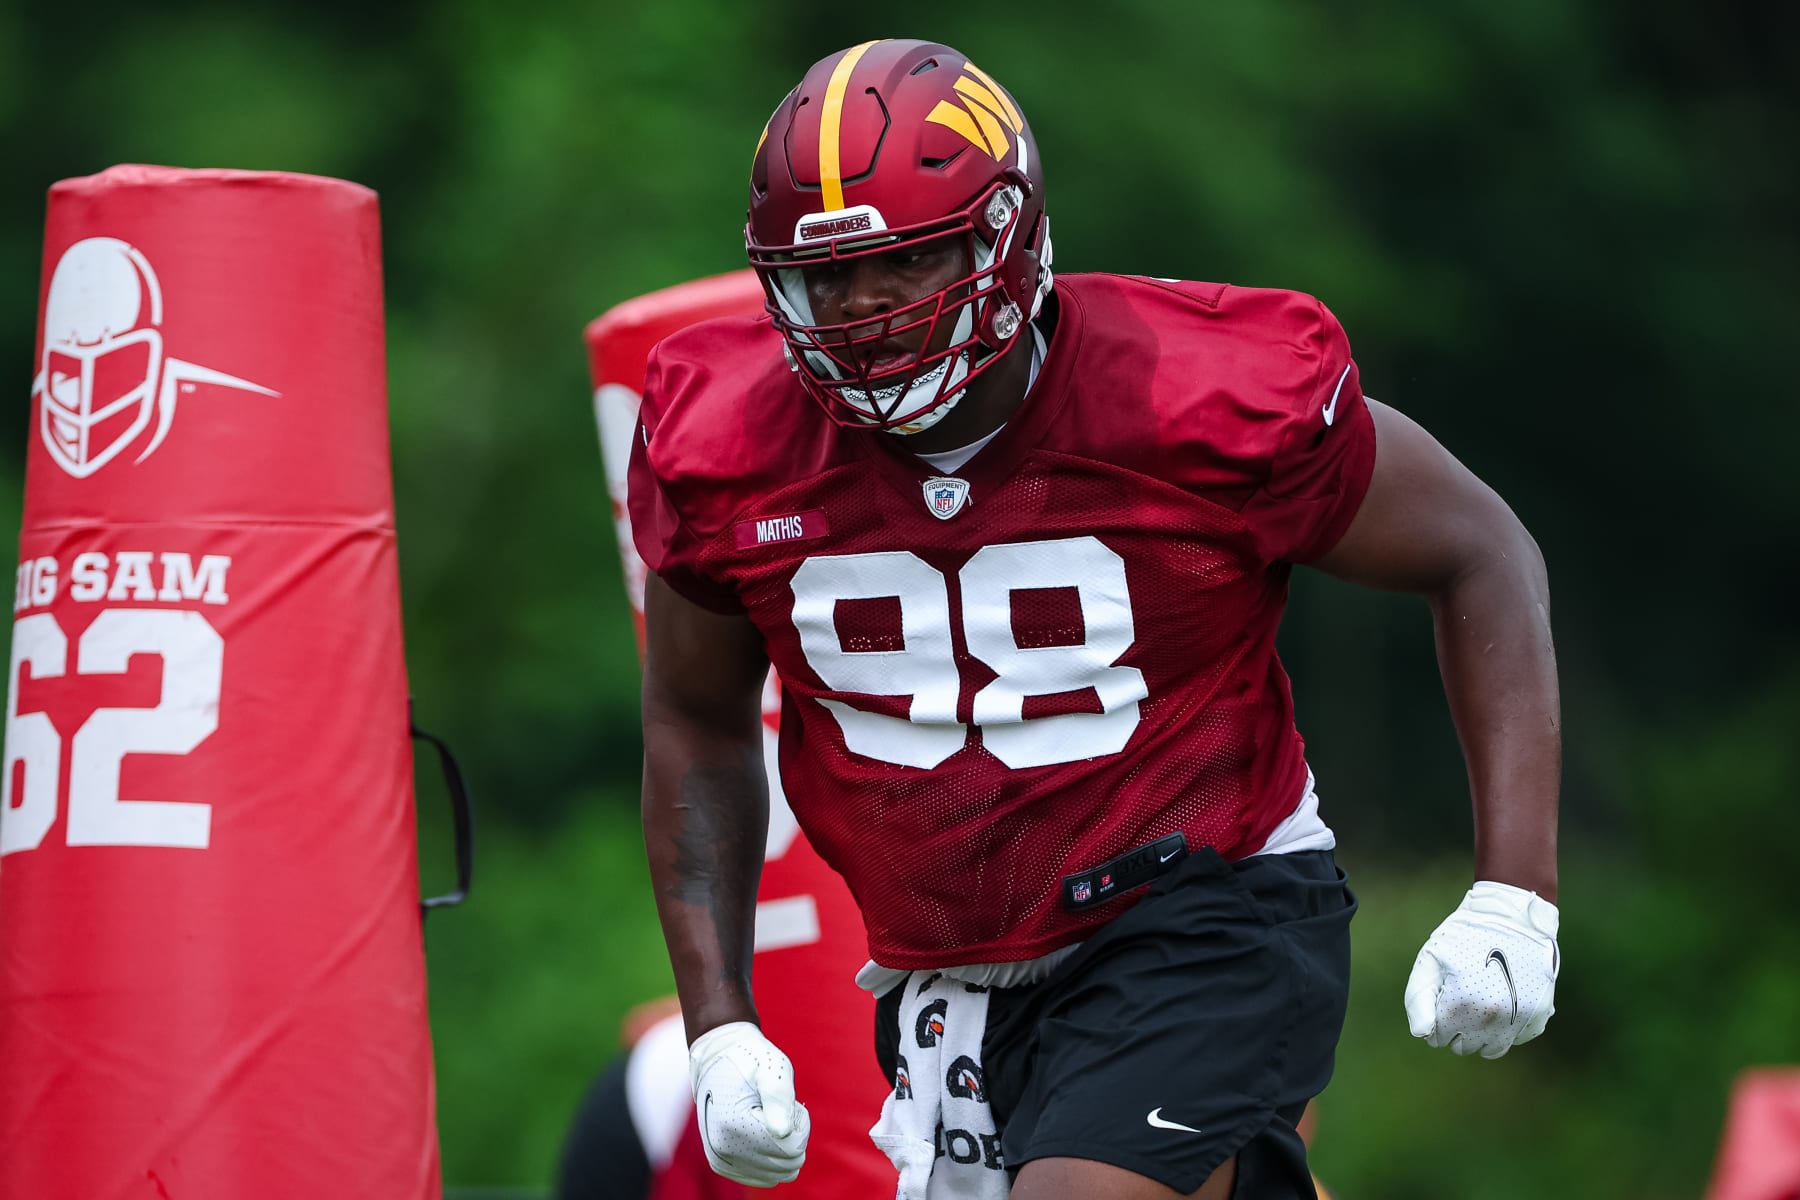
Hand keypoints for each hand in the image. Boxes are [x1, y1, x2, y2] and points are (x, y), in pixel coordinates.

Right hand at [688, 1021, 809, 1185]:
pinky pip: (765, 1178)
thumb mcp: (771, 1068)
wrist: (716, 1059)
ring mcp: (722, 1160)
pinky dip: (771, 1158)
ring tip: (770, 1119)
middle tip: (780, 1109)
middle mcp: (723, 1149)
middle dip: (793, 1136)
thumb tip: (782, 1132)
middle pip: (787, 1164)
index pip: (790, 1148)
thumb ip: (778, 1097)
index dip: (799, 1124)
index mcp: (734, 1124)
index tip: (789, 1103)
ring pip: (779, 1174)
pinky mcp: (723, 1165)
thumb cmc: (750, 1060)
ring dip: (783, 1148)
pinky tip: (762, 1133)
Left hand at [1404, 881, 1559, 1057]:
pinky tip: (1502, 1002)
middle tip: (1459, 998)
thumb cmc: (1465, 936)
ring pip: (1492, 1050)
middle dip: (1456, 1029)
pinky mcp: (1539, 1015)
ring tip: (1478, 1005)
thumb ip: (1418, 999)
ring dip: (1481, 1035)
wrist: (1512, 916)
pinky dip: (1508, 1028)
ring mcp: (1518, 1019)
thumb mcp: (1431, 959)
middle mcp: (1491, 1018)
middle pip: (1464, 1046)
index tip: (1440, 997)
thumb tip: (1423, 1034)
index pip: (1437, 1037)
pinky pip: (1517, 1039)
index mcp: (1461, 1005)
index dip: (1434, 1019)